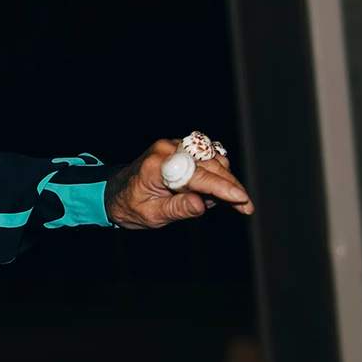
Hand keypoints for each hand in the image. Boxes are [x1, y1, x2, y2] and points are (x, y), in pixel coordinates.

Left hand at [106, 139, 254, 228]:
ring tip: (222, 203)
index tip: (241, 199)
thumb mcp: (151, 215)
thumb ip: (177, 209)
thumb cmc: (130, 206)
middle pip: (210, 165)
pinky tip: (214, 192)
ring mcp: (175, 146)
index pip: (196, 175)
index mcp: (156, 166)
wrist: (116, 192)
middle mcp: (167, 149)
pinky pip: (208, 158)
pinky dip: (217, 174)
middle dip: (230, 186)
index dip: (221, 187)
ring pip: (214, 160)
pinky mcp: (182, 148)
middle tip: (245, 207)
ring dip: (225, 180)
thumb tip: (203, 205)